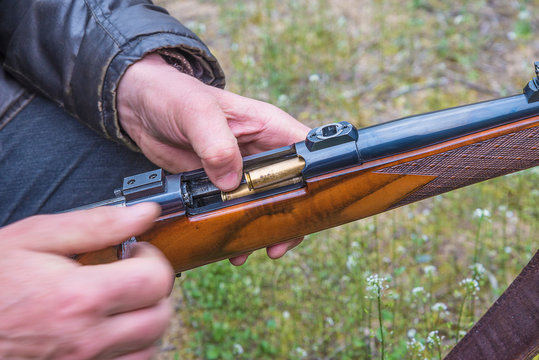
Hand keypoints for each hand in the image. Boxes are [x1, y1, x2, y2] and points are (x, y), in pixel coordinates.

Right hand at [0, 204, 173, 358]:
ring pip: (147, 349)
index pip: (155, 281)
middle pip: (159, 318)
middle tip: (131, 275)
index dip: (153, 259)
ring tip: (120, 303)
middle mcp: (84, 340)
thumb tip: (145, 214)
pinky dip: (128, 351)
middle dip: (154, 290)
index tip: (136, 253)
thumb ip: (97, 224)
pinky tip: (108, 331)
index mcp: (78, 298)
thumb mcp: (34, 238)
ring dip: (144, 323)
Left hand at [117, 53, 309, 263]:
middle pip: (292, 187)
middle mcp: (260, 151)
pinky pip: (236, 210)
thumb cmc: (172, 95)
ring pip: (265, 204)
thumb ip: (216, 143)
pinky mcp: (218, 184)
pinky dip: (236, 229)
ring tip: (254, 250)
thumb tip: (231, 182)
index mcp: (267, 127)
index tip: (312, 208)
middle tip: (278, 244)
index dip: (317, 179)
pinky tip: (229, 246)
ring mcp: (240, 170)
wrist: (139, 107)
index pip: (307, 153)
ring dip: (263, 228)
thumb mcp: (196, 113)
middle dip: (290, 216)